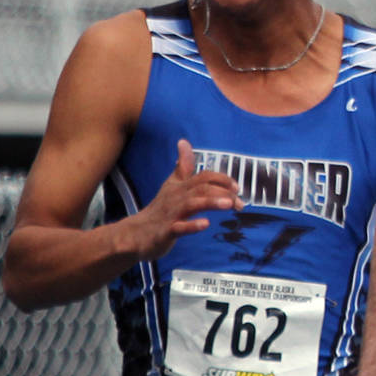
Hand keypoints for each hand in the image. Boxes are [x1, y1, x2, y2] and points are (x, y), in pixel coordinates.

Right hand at [130, 139, 241, 258]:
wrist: (135, 234)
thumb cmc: (160, 210)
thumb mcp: (171, 185)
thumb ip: (182, 166)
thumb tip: (184, 141)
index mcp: (180, 187)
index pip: (203, 176)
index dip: (221, 179)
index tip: (237, 188)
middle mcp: (176, 197)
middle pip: (201, 188)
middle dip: (223, 192)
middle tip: (240, 202)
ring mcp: (171, 214)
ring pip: (192, 204)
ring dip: (211, 202)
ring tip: (229, 204)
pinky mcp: (165, 231)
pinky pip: (179, 228)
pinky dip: (192, 225)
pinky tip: (205, 224)